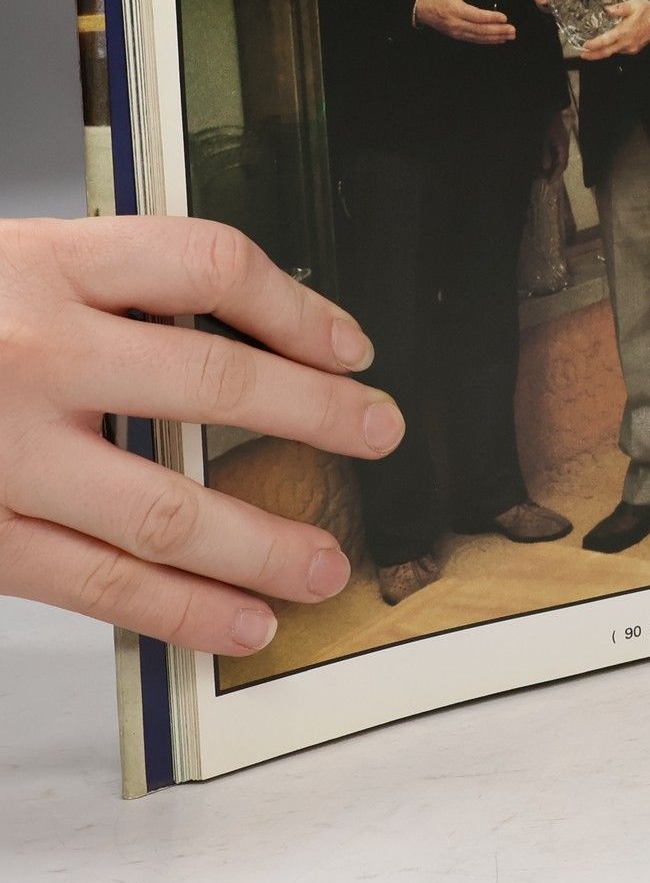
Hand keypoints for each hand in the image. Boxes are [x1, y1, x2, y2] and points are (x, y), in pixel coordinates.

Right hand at [0, 216, 404, 655]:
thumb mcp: (15, 261)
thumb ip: (113, 289)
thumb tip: (248, 331)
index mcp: (48, 263)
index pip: (209, 263)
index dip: (297, 304)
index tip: (349, 344)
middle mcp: (31, 349)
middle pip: (212, 380)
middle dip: (315, 416)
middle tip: (378, 433)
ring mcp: (0, 451)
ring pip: (164, 506)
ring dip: (263, 541)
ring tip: (325, 561)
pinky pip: (95, 582)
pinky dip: (180, 609)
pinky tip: (237, 621)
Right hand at [415, 0, 515, 44]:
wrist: (421, 8)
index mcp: (455, 8)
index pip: (476, 16)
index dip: (491, 17)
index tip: (505, 17)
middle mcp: (456, 23)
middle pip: (480, 29)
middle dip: (498, 30)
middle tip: (512, 30)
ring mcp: (456, 31)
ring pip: (478, 37)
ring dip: (495, 37)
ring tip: (510, 36)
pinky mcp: (457, 35)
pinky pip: (474, 40)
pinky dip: (487, 41)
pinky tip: (499, 39)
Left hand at [539, 110, 570, 176]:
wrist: (553, 114)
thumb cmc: (548, 127)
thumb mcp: (545, 141)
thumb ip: (546, 154)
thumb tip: (546, 168)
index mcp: (563, 149)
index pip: (561, 166)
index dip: (555, 175)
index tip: (549, 182)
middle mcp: (565, 149)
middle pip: (562, 165)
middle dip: (554, 173)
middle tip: (544, 179)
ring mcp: (563, 147)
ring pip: (560, 161)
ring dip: (553, 168)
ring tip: (543, 173)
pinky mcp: (560, 144)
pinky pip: (558, 156)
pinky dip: (552, 162)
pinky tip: (545, 164)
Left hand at [580, 0, 649, 61]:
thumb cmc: (646, 12)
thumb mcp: (632, 5)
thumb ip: (619, 8)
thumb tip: (607, 8)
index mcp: (624, 31)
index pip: (605, 41)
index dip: (594, 45)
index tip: (585, 45)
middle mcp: (626, 42)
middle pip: (607, 52)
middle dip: (593, 55)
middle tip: (583, 55)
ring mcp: (630, 48)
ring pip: (613, 52)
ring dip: (602, 52)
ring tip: (593, 50)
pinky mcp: (633, 49)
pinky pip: (620, 51)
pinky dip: (612, 50)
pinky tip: (608, 47)